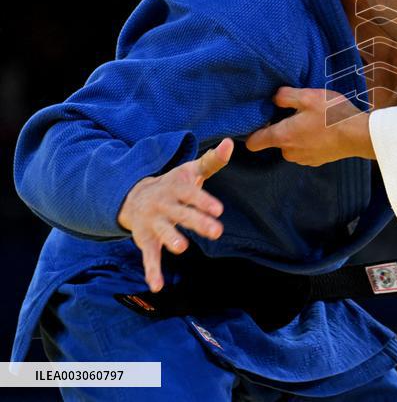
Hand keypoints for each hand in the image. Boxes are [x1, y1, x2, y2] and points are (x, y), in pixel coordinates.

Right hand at [117, 139, 231, 291]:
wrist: (134, 195)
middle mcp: (163, 205)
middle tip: (217, 231)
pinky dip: (152, 271)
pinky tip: (157, 286)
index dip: (204, 201)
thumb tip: (231, 143)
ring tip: (182, 248)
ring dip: (171, 239)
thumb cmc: (172, 184)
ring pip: (163, 233)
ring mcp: (153, 223)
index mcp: (176, 188)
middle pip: (182, 214)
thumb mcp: (190, 170)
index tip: (219, 209)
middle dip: (198, 222)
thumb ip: (212, 161)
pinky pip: (148, 257)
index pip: (192, 194)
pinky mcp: (146, 240)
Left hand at [245, 87, 373, 164]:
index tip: (261, 121)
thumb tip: (274, 98)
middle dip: (284, 128)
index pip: (253, 142)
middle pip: (276, 141)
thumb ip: (285, 95)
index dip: (252, 132)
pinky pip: (306, 150)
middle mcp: (289, 152)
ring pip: (292, 145)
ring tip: (314, 121)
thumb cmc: (332, 115)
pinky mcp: (317, 161)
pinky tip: (323, 130)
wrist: (358, 135)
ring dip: (298, 135)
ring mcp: (304, 159)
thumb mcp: (308, 96)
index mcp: (282, 136)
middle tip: (299, 113)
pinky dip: (311, 141)